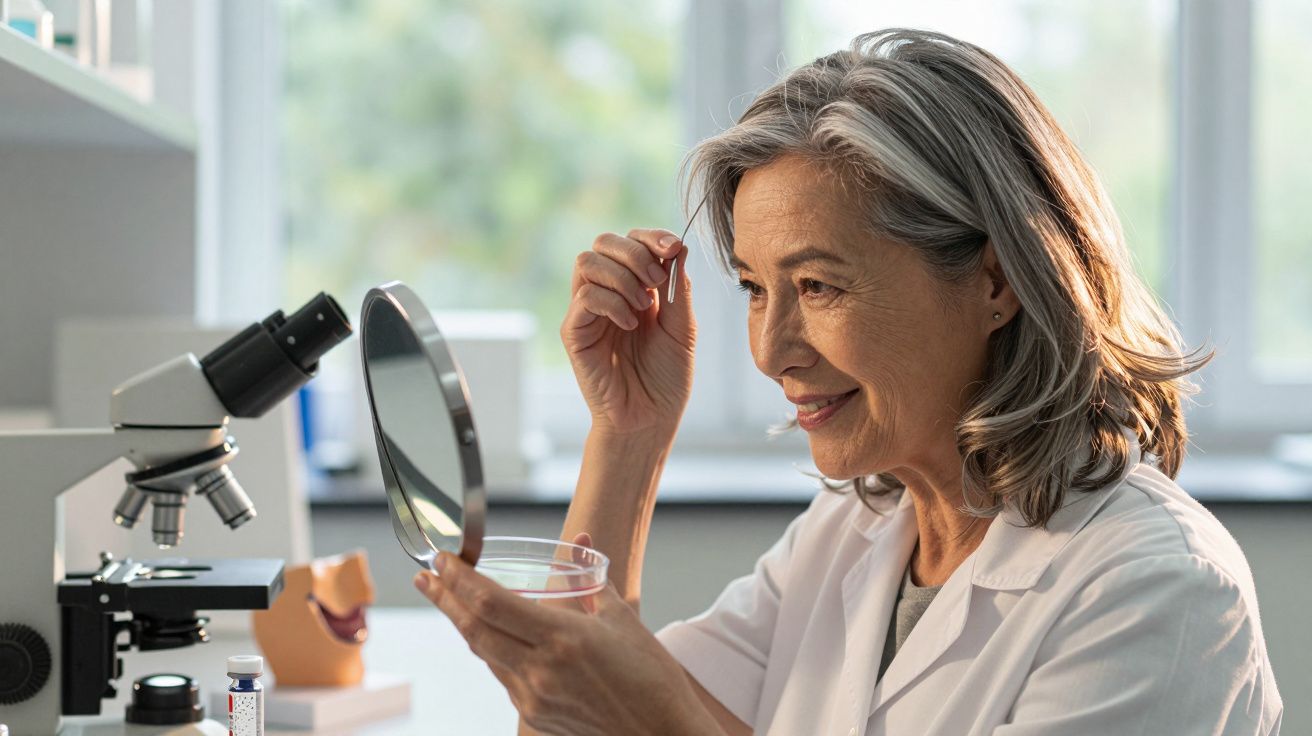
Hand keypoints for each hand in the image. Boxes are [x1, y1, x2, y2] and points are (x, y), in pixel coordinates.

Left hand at [414, 533, 718, 735]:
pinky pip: (503, 675)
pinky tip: (490, 636)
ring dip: (463, 624)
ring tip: (449, 600)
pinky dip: (490, 650)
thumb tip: (581, 542)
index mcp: (562, 639)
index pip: (491, 603)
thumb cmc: (652, 680)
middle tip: (426, 576)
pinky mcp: (535, 716)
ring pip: (484, 653)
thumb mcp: (625, 621)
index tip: (442, 560)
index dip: (459, 579)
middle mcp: (540, 670)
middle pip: (473, 629)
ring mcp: (533, 697)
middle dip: (445, 599)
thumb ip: (593, 580)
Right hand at [561, 229, 696, 436]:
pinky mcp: (575, 332)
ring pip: (587, 262)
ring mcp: (588, 312)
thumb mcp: (682, 329)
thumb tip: (679, 248)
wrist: (650, 420)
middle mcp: (608, 294)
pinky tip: (630, 325)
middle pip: (604, 242)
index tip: (674, 248)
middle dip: (634, 251)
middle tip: (657, 280)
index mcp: (635, 288)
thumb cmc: (666, 380)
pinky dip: (612, 303)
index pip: (632, 242)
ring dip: (622, 276)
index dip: (651, 237)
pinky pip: (584, 297)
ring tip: (644, 306)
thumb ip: (679, 289)